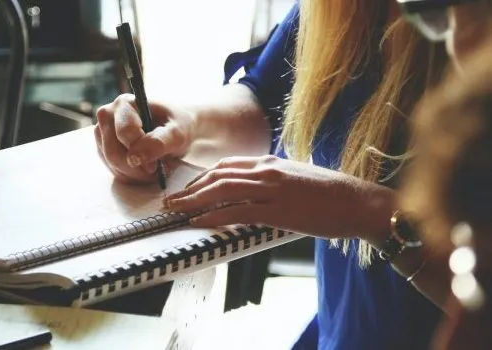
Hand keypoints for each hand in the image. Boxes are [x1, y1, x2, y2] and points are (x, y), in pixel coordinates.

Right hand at [94, 94, 194, 183]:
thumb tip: (135, 158)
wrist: (175, 130)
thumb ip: (159, 142)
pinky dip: (131, 176)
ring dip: (135, 173)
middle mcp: (108, 115)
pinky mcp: (103, 149)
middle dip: (137, 168)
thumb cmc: (177, 126)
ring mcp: (102, 133)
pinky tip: (144, 169)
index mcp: (125, 104)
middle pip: (113, 152)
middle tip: (156, 170)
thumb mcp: (178, 133)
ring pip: (112, 164)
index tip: (156, 165)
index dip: (140, 152)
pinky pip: (113, 170)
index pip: (124, 133)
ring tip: (154, 168)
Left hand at [164, 155, 394, 238]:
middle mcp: (267, 170)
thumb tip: (255, 192)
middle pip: (217, 175)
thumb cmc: (333, 195)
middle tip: (170, 201)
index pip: (226, 165)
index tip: (187, 189)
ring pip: (222, 190)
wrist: (360, 202)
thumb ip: (273, 181)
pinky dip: (213, 216)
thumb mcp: (297, 178)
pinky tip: (199, 222)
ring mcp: (272, 188)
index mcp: (271, 162)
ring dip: (193, 201)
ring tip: (176, 211)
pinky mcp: (278, 209)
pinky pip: (237, 211)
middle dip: (190, 189)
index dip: (202, 178)